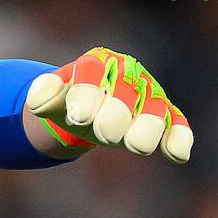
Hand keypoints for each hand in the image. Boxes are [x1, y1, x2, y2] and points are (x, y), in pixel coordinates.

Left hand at [26, 47, 192, 162]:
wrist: (86, 110)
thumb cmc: (68, 102)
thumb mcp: (49, 98)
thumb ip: (44, 96)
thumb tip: (38, 98)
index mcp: (96, 62)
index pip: (93, 73)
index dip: (87, 94)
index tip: (78, 117)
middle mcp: (127, 72)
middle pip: (127, 93)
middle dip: (114, 116)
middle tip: (102, 133)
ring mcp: (148, 93)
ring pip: (154, 109)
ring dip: (146, 128)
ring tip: (135, 145)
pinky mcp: (164, 113)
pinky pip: (175, 122)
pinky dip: (178, 137)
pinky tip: (178, 155)